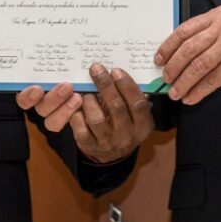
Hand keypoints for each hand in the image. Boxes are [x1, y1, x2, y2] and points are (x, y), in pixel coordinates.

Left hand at [17, 64, 153, 163]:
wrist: (114, 153)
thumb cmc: (124, 122)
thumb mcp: (134, 113)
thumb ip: (129, 95)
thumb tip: (115, 70)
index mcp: (143, 125)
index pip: (138, 104)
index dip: (127, 86)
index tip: (115, 70)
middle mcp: (127, 136)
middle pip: (117, 108)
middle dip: (106, 86)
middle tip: (96, 69)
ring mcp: (108, 143)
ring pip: (97, 120)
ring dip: (90, 100)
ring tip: (86, 91)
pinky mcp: (91, 147)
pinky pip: (82, 131)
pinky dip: (78, 116)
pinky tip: (77, 107)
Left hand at [154, 7, 220, 103]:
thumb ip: (205, 34)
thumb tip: (176, 54)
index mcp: (216, 16)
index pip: (184, 30)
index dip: (168, 46)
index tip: (159, 58)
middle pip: (189, 49)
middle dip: (173, 66)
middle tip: (165, 78)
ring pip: (198, 66)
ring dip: (183, 82)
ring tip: (175, 92)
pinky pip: (211, 80)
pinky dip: (198, 91)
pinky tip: (190, 97)